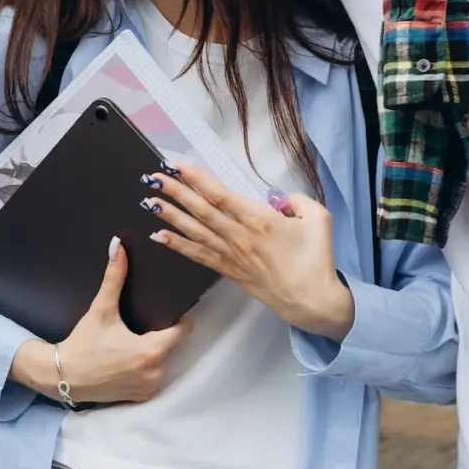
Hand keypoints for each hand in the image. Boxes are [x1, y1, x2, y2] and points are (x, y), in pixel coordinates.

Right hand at [16, 236, 192, 404]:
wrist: (62, 376)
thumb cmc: (83, 343)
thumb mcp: (101, 310)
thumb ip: (114, 278)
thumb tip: (118, 246)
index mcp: (152, 350)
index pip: (183, 330)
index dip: (177, 319)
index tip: (166, 312)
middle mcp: (156, 372)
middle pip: (170, 345)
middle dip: (159, 336)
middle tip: (139, 327)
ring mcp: (149, 387)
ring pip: (162, 362)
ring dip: (152, 354)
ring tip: (131, 343)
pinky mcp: (140, 397)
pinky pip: (152, 378)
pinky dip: (143, 370)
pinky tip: (126, 361)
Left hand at [141, 163, 354, 338]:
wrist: (312, 302)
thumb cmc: (317, 260)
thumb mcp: (319, 219)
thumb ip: (298, 200)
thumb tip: (280, 199)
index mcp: (259, 220)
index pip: (220, 195)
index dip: (196, 179)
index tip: (177, 166)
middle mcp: (239, 236)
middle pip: (201, 211)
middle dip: (175, 193)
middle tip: (152, 178)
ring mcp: (231, 255)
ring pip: (195, 232)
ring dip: (170, 216)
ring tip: (149, 202)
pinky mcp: (229, 271)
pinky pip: (198, 256)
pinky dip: (177, 246)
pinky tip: (159, 237)